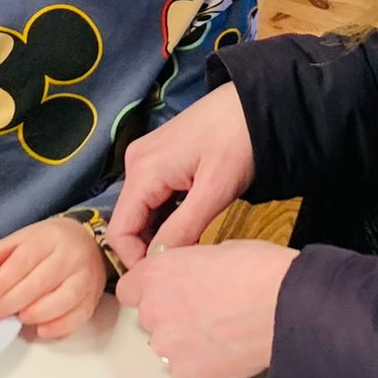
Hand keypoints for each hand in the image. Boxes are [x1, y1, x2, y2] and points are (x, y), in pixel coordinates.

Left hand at [0, 215, 105, 339]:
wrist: (89, 243)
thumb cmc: (50, 242)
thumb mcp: (22, 239)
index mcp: (49, 239)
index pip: (23, 261)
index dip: (2, 282)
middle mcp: (70, 257)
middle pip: (40, 283)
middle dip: (10, 303)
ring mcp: (85, 278)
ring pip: (62, 301)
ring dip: (35, 314)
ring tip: (16, 319)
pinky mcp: (92, 298)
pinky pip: (77, 317)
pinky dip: (58, 327)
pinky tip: (39, 329)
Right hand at [105, 84, 255, 265]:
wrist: (258, 101)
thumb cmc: (240, 140)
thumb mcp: (214, 191)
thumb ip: (183, 229)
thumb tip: (159, 265)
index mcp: (143, 170)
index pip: (119, 231)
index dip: (136, 260)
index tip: (164, 276)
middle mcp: (137, 163)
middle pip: (129, 221)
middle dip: (149, 247)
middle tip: (182, 267)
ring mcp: (148, 159)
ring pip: (143, 212)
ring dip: (161, 233)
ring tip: (191, 249)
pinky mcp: (162, 158)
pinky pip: (155, 198)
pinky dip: (167, 216)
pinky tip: (191, 226)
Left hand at [116, 239, 294, 377]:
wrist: (288, 307)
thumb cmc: (262, 273)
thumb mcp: (217, 250)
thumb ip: (188, 267)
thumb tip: (191, 278)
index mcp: (157, 273)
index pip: (130, 289)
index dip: (152, 291)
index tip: (168, 294)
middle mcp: (154, 310)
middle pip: (150, 319)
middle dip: (173, 317)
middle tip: (208, 313)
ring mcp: (168, 346)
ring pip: (169, 347)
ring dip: (188, 343)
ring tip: (224, 333)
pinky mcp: (187, 375)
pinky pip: (187, 371)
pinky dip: (204, 366)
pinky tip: (229, 352)